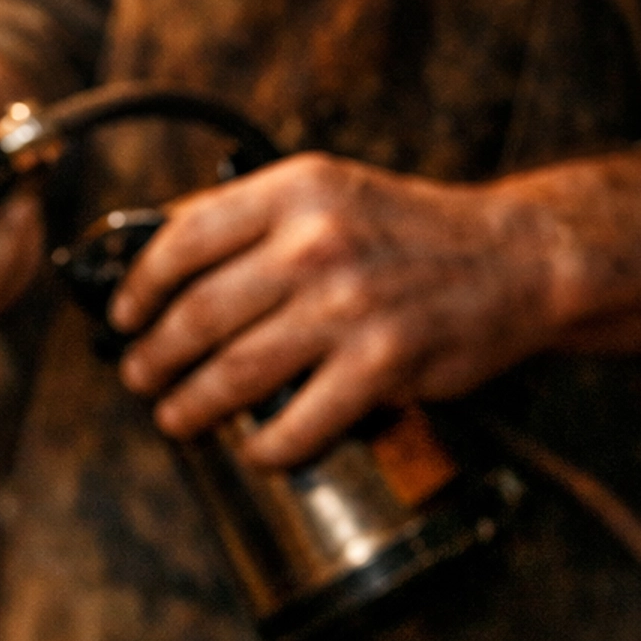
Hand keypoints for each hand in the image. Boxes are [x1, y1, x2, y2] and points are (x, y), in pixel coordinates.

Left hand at [110, 150, 640, 468]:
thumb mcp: (330, 192)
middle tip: (140, 378)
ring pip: (232, 373)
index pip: (183, 240)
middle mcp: (316, 242)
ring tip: (176, 418)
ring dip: (190, 407)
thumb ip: (255, 219)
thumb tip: (161, 257)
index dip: (138, 287)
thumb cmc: (412, 232)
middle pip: (196, 315)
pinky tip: (254, 450)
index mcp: (296, 190)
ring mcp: (348, 304)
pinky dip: (264, 447)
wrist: (517, 258)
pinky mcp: (381, 363)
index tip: (123, 316)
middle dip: (154, 358)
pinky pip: (295, 423)